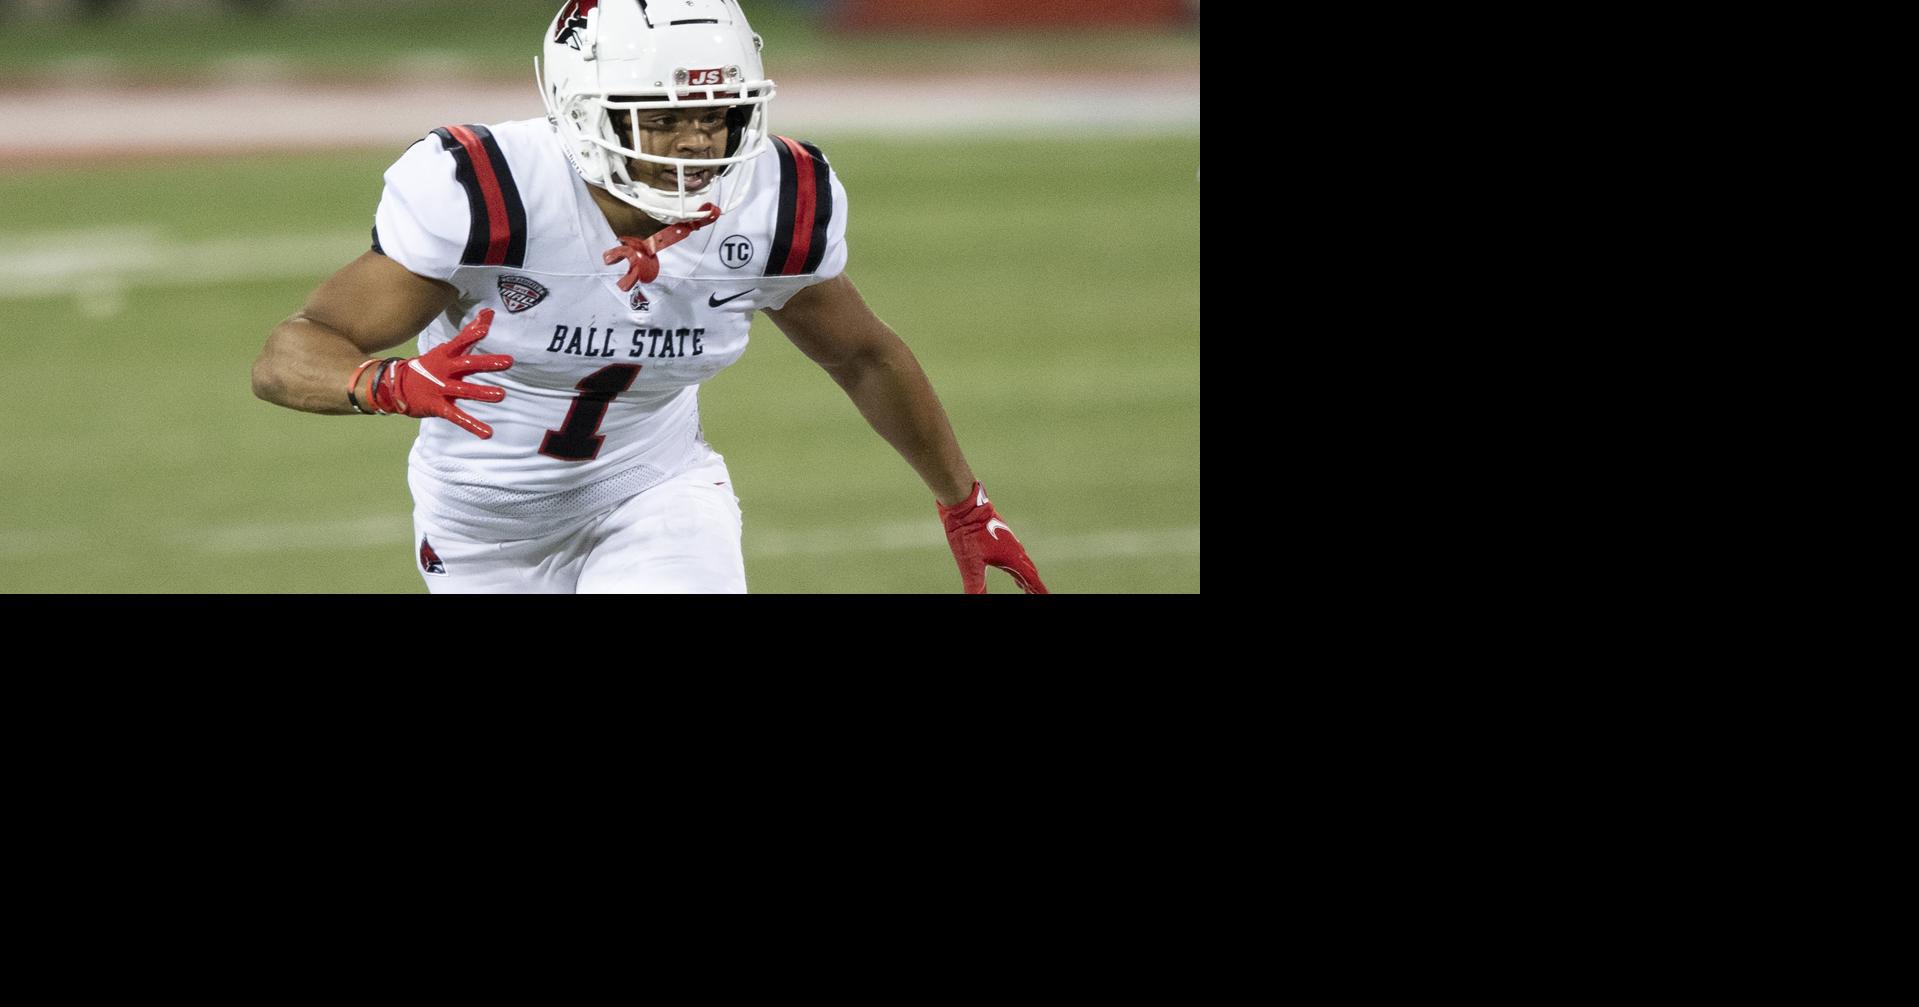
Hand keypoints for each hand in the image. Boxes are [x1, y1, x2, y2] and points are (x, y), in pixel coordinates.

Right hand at [372, 308, 513, 438]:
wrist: (395, 387)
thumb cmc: (430, 366)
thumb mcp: (447, 349)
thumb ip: (470, 333)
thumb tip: (489, 313)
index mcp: (446, 355)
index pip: (460, 342)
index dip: (471, 334)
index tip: (485, 327)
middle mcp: (445, 370)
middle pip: (467, 364)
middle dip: (487, 362)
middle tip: (508, 361)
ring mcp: (441, 389)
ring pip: (464, 391)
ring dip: (482, 393)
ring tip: (501, 395)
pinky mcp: (439, 407)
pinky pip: (458, 417)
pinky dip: (473, 425)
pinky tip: (488, 433)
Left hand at [937, 482, 1047, 593]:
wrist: (964, 505)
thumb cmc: (967, 534)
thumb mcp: (970, 564)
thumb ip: (976, 585)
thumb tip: (975, 600)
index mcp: (1011, 558)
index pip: (1030, 578)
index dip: (1039, 590)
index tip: (1048, 596)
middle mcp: (1014, 549)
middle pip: (1028, 571)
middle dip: (1033, 585)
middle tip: (1038, 594)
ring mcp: (1008, 540)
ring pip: (1021, 561)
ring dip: (1025, 574)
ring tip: (1023, 585)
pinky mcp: (1000, 533)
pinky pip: (1013, 552)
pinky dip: (1015, 563)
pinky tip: (1007, 561)